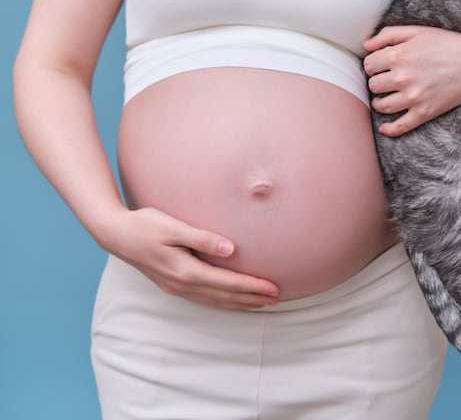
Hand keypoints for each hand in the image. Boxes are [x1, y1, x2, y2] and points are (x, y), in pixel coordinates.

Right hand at [98, 207, 279, 309]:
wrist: (115, 234)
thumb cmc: (145, 224)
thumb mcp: (173, 227)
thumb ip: (202, 238)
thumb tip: (230, 249)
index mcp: (186, 271)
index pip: (228, 283)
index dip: (252, 286)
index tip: (273, 287)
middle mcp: (182, 284)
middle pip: (225, 296)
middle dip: (252, 298)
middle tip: (277, 298)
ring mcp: (176, 287)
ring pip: (215, 301)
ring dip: (239, 303)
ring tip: (261, 303)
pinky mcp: (172, 285)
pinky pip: (204, 299)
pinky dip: (222, 302)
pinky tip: (231, 301)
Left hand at [363, 25, 460, 136]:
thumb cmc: (448, 45)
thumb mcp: (418, 31)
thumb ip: (389, 34)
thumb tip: (366, 45)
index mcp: (399, 55)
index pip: (369, 65)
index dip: (373, 65)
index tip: (380, 67)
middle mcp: (402, 77)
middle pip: (373, 85)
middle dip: (377, 82)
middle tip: (385, 81)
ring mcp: (413, 97)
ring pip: (382, 106)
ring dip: (379, 103)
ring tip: (384, 99)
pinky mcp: (424, 112)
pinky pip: (400, 126)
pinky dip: (389, 129)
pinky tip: (384, 127)